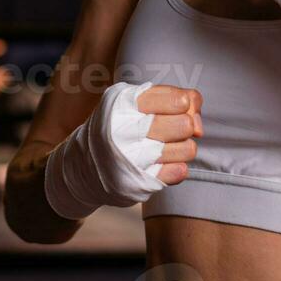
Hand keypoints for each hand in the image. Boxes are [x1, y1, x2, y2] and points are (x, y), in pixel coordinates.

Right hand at [42, 81, 201, 219]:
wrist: (82, 165)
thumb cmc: (118, 126)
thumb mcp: (133, 101)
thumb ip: (171, 97)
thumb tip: (198, 118)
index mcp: (123, 104)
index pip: (177, 99)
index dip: (185, 102)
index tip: (178, 106)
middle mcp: (124, 131)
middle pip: (184, 124)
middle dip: (186, 125)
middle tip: (174, 127)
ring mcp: (131, 159)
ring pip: (187, 149)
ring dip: (184, 146)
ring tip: (167, 145)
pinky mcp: (139, 183)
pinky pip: (180, 172)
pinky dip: (176, 166)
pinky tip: (162, 162)